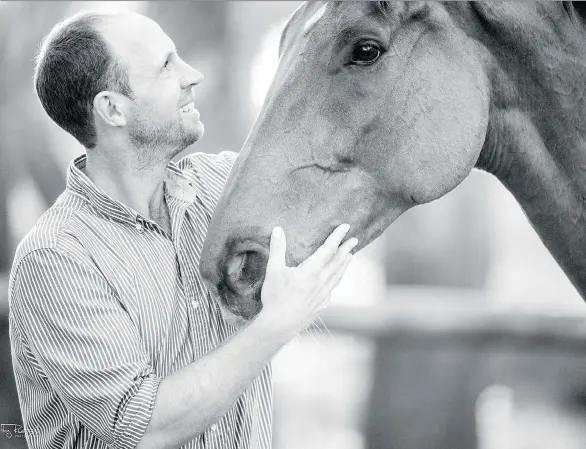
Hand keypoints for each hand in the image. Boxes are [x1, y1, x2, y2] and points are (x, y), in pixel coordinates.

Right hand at [256, 224, 357, 341]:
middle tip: (355, 240)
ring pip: (338, 275)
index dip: (337, 237)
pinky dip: (337, 279)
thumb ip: (277, 249)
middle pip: (338, 261)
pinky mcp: (322, 304)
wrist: (280, 325)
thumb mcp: (273, 271)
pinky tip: (336, 279)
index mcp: (311, 270)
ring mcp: (323, 294)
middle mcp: (321, 281)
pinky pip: (333, 288)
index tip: (346, 227)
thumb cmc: (276, 297)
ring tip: (351, 257)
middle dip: (346, 249)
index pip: (328, 249)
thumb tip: (277, 229)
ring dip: (345, 264)